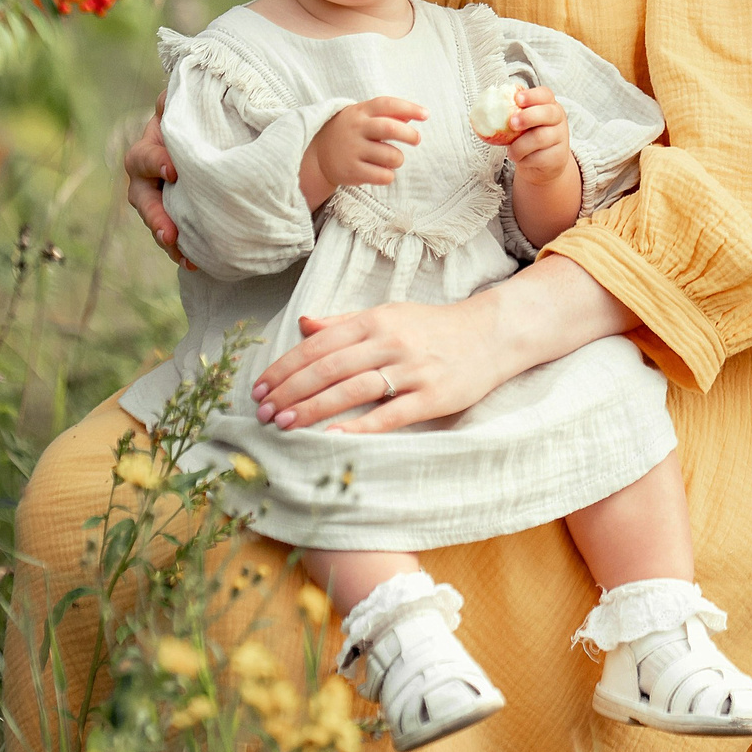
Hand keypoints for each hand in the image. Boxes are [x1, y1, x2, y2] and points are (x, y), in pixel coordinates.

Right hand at [123, 99, 195, 269]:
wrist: (208, 134)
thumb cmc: (194, 116)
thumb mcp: (186, 104)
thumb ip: (180, 97)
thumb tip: (172, 93)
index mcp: (148, 148)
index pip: (145, 157)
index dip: (156, 162)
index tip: (174, 170)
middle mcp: (146, 177)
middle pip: (142, 199)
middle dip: (155, 217)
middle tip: (170, 232)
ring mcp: (159, 199)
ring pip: (155, 222)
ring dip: (166, 239)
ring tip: (183, 254)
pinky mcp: (175, 215)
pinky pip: (173, 235)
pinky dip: (182, 250)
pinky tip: (196, 263)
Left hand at [251, 299, 507, 434]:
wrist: (491, 334)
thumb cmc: (433, 328)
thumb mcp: (389, 315)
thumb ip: (345, 322)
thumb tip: (304, 323)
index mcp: (375, 320)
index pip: (318, 345)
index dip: (285, 367)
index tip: (259, 388)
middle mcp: (390, 341)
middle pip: (328, 368)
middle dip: (290, 391)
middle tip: (262, 413)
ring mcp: (412, 369)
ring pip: (352, 389)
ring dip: (312, 408)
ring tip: (284, 425)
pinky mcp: (432, 396)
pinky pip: (390, 414)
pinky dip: (360, 426)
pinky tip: (333, 436)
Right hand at [301, 97, 426, 206]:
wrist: (318, 154)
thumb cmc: (350, 132)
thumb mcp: (364, 116)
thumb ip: (389, 114)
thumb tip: (415, 113)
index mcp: (361, 112)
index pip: (387, 104)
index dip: (410, 107)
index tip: (426, 114)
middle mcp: (356, 129)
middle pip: (390, 128)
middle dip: (410, 134)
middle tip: (416, 139)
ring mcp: (353, 150)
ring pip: (392, 156)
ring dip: (398, 159)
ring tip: (391, 158)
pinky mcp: (351, 171)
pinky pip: (384, 176)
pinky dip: (389, 174)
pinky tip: (381, 171)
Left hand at [484, 85, 575, 189]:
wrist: (545, 162)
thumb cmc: (529, 136)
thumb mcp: (523, 121)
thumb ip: (513, 112)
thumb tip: (487, 105)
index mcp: (549, 105)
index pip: (545, 94)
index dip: (531, 96)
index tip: (517, 99)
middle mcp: (558, 119)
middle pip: (547, 113)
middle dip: (528, 116)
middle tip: (512, 123)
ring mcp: (560, 138)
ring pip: (540, 138)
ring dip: (520, 145)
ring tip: (511, 150)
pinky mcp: (558, 157)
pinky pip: (538, 157)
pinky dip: (524, 159)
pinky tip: (521, 158)